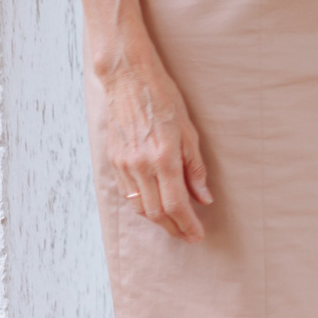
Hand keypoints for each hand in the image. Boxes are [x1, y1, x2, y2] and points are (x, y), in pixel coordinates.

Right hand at [94, 48, 212, 240]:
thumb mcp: (190, 131)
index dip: (187, 224)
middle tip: (188, 236)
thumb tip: (204, 198)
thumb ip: (195, 168)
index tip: (197, 236)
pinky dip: (142, 206)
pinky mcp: (113, 162)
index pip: (176, 204)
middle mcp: (140, 165)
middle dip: (174, 229)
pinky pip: (128, 194)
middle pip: (156, 212)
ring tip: (174, 226)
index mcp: (164, 157)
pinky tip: (154, 208)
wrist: (129, 80)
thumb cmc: (165, 100)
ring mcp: (123, 165)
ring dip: (158, 221)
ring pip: (140, 207)